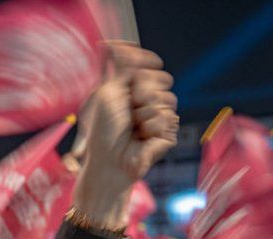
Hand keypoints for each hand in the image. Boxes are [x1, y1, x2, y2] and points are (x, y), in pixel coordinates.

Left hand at [75, 43, 177, 228]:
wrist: (110, 162)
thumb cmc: (104, 132)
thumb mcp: (109, 92)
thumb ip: (121, 67)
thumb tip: (112, 41)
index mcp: (134, 92)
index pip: (151, 67)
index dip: (145, 67)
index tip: (131, 75)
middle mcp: (149, 103)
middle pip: (161, 80)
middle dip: (142, 92)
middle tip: (128, 111)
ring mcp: (160, 118)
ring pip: (166, 99)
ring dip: (144, 113)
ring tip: (133, 128)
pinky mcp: (169, 133)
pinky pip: (168, 117)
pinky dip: (151, 127)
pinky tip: (141, 138)